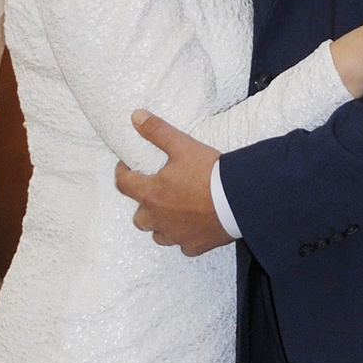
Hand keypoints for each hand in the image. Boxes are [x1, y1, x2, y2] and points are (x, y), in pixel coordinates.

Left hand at [115, 112, 232, 254]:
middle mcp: (159, 219)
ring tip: (173, 211)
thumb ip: (157, 131)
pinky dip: (184, 238)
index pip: (124, 184)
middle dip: (144, 205)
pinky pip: (183, 245)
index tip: (128, 167)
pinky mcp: (195, 246)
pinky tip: (193, 227)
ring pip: (158, 234)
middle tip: (155, 191)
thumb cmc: (210, 173)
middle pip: (139, 217)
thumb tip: (135, 117)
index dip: (123, 173)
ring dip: (161, 224)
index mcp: (151, 194)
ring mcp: (176, 235)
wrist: (239, 199)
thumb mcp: (182, 146)